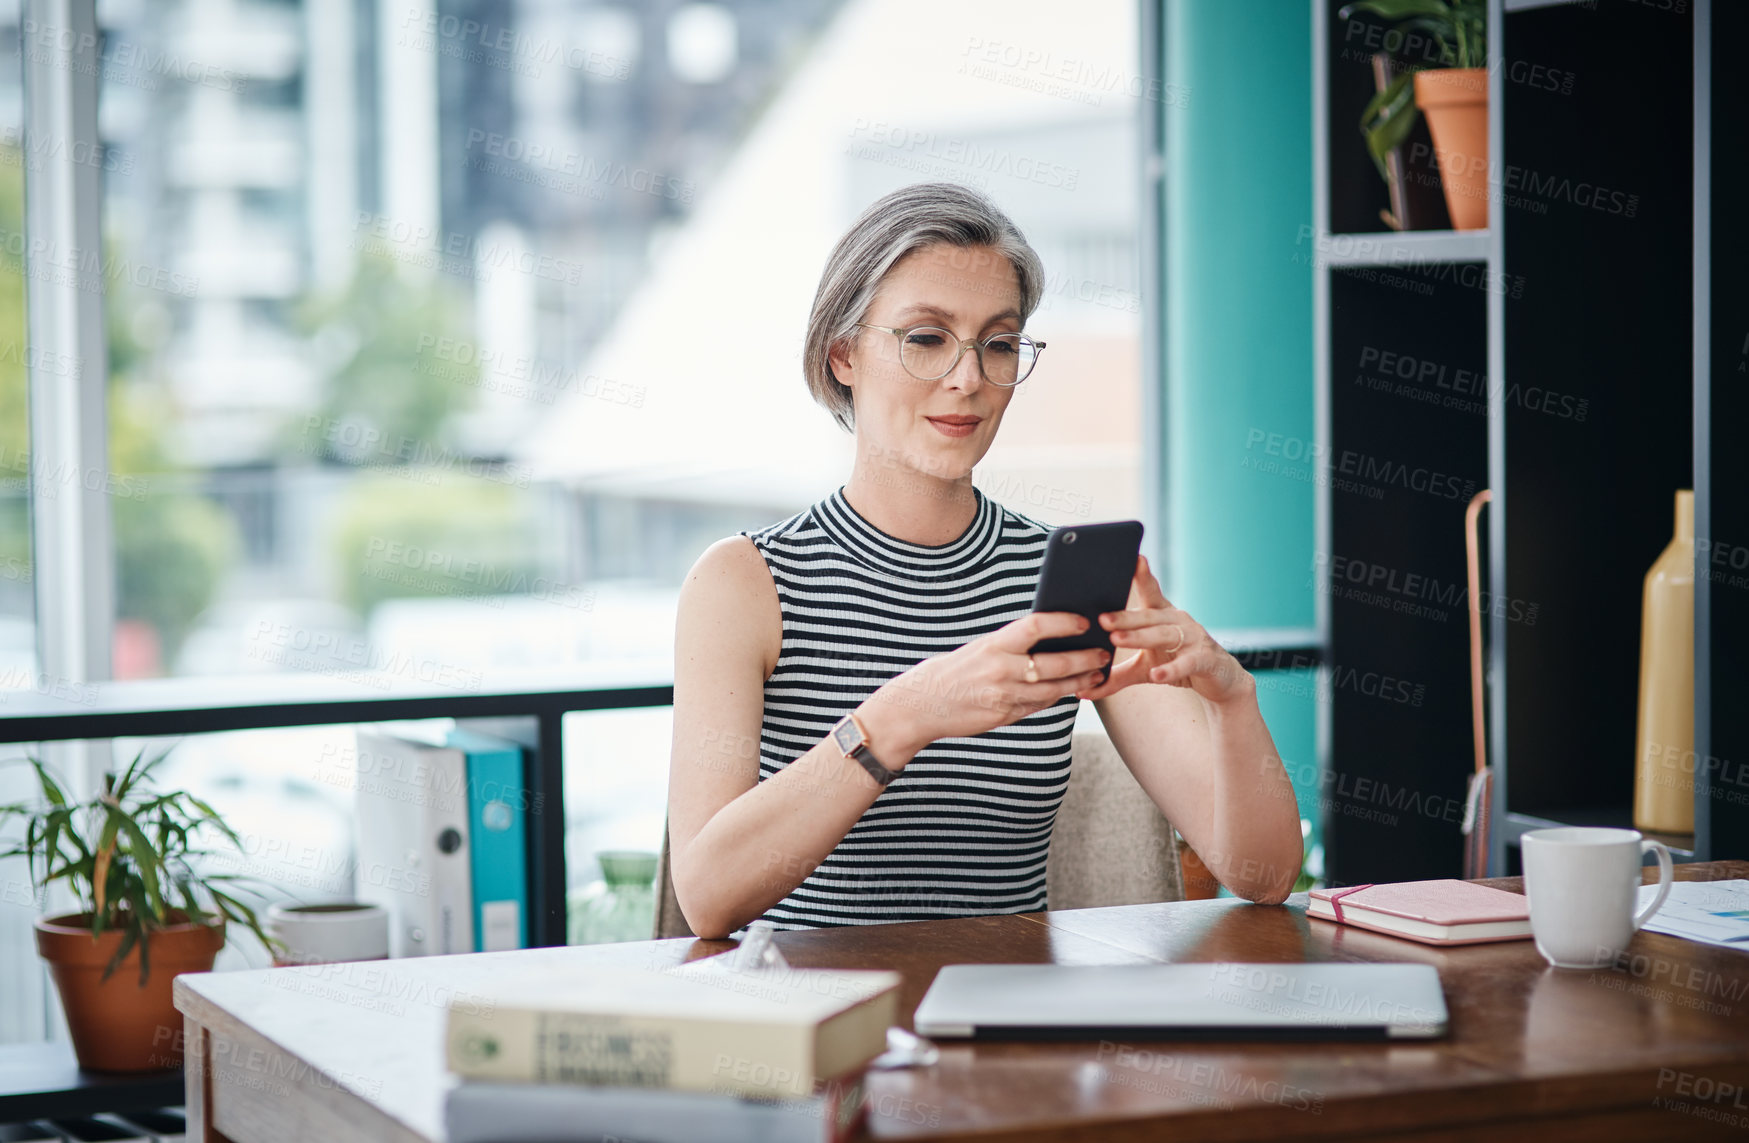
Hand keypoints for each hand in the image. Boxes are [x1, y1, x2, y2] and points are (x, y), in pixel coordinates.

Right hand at [861, 611, 1111, 756]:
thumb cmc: (951, 671)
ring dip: (1080, 682)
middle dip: (1085, 659)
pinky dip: (1057, 698)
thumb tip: (1048, 638)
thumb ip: (1011, 646)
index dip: (1066, 622)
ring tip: (1096, 675)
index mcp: (994, 645)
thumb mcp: (979, 649)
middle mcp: (1001, 670)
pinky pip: (1039, 706)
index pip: (1038, 626)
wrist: (919, 705)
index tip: (1085, 621)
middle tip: (1103, 653)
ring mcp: (1005, 696)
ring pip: (1054, 689)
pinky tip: (1071, 691)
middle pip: (1056, 663)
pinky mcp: (1005, 716)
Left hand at [1077, 556, 1252, 705]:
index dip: (1142, 575)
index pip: (1149, 591)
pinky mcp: (1205, 659)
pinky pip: (1186, 662)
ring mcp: (1193, 638)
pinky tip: (1156, 675)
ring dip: (1140, 637)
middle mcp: (1177, 620)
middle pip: (1148, 616)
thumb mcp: (1143, 670)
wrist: (1220, 680)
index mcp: (1161, 615)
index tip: (1132, 557)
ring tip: (1117, 639)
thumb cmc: (1178, 664)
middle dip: (1124, 617)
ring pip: (1164, 635)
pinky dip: (1171, 669)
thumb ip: (1115, 677)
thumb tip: (1081, 691)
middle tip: (1101, 619)